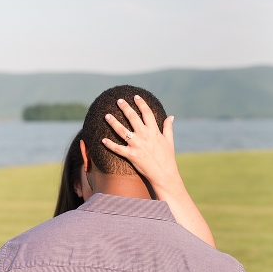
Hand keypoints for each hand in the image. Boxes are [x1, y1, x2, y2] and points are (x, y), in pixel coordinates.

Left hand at [101, 96, 215, 247]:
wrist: (164, 175)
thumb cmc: (167, 158)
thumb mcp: (169, 141)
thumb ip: (168, 128)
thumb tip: (171, 116)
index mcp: (154, 131)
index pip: (147, 113)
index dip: (141, 104)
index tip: (135, 96)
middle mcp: (145, 136)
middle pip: (133, 118)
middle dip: (125, 108)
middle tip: (118, 100)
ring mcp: (137, 145)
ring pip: (122, 131)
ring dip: (113, 122)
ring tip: (106, 115)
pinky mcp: (131, 155)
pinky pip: (118, 148)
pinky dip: (110, 145)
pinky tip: (102, 140)